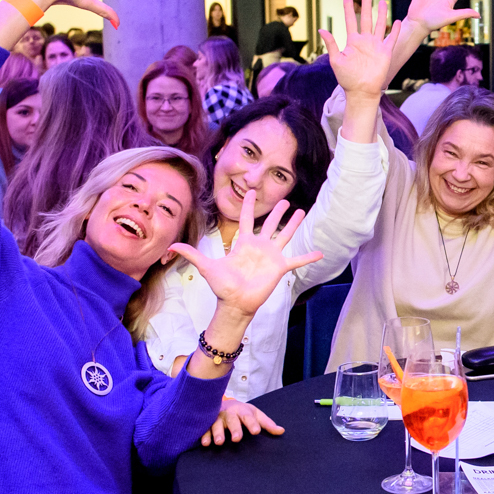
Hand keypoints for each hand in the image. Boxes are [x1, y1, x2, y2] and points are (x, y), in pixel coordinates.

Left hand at [171, 194, 324, 319]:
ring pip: (285, 235)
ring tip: (302, 211)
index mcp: (244, 243)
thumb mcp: (206, 266)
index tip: (251, 191)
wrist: (235, 303)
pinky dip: (308, 256)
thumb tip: (172, 246)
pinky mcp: (280, 268)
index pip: (246, 219)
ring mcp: (271, 256)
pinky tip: (321, 252)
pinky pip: (297, 260)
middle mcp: (259, 247)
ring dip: (294, 225)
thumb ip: (191, 253)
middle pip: (270, 224)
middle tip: (286, 200)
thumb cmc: (222, 286)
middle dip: (278, 212)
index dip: (248, 205)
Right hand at [201, 398, 283, 445]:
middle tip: (236, 439)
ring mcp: (217, 417)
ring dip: (217, 432)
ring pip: (217, 423)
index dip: (252, 424)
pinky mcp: (207, 422)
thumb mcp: (255, 414)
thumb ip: (267, 424)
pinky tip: (205, 443)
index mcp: (243, 411)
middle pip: (232, 420)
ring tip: (219, 442)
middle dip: (234, 428)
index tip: (256, 431)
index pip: (249, 417)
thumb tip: (281, 431)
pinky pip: (205, 428)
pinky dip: (205, 435)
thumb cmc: (242, 412)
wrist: (223, 402)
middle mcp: (230, 413)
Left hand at [319, 0, 396, 99]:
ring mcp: (376, 46)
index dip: (348, 8)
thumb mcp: (336, 60)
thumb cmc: (347, 78)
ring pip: (379, 25)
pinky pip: (391, 38)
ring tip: (382, 1)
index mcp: (352, 41)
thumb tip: (321, 30)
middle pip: (366, 18)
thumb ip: (331, 44)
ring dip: (381, 13)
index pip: (350, 20)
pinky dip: (394, 30)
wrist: (362, 91)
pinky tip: (396, 21)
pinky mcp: (386, 52)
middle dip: (366, 4)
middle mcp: (364, 41)